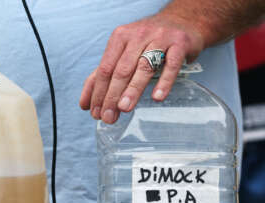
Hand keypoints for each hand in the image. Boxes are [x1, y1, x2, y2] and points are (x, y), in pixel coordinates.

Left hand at [79, 13, 204, 123]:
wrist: (182, 20)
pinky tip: (157, 97)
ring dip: (132, 90)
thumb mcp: (123, 52)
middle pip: (121, 70)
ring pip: (143, 67)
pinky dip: (164, 82)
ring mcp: (160, 38)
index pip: (105, 69)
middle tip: (108, 117)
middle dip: (112, 96)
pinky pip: (171, 64)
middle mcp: (138, 35)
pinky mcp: (180, 44)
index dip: (98, 92)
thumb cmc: (147, 41)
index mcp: (120, 38)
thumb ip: (104, 75)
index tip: (95, 113)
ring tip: (124, 108)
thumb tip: (86, 104)